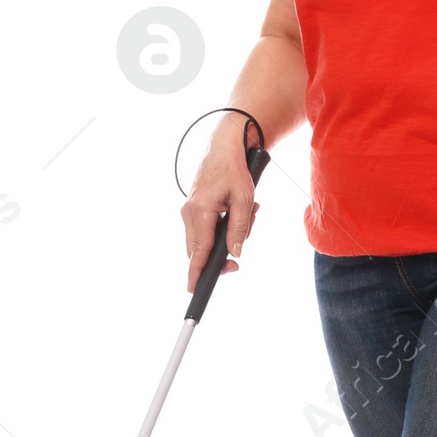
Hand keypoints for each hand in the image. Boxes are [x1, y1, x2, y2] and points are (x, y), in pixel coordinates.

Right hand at [181, 133, 260, 288]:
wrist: (223, 147)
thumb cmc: (234, 170)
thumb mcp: (244, 199)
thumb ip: (239, 228)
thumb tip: (235, 253)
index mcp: (200, 211)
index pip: (199, 250)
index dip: (197, 272)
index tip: (194, 289)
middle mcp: (189, 213)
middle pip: (200, 250)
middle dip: (221, 254)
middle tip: (242, 247)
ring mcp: (188, 212)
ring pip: (204, 240)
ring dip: (226, 236)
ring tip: (247, 212)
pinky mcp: (192, 210)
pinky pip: (205, 230)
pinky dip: (221, 227)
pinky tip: (236, 210)